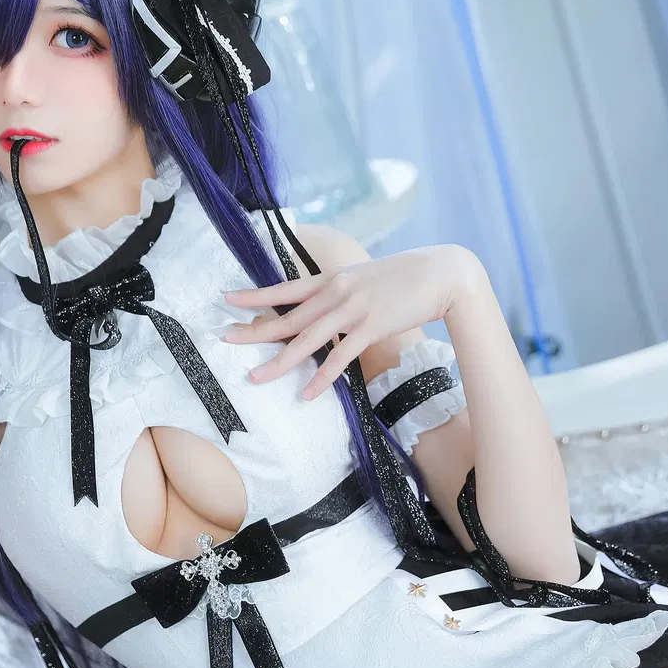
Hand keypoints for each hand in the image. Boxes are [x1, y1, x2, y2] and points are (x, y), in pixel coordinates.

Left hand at [220, 244, 481, 399]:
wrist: (443, 273)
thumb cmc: (406, 276)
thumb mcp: (365, 277)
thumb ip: (342, 290)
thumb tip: (325, 303)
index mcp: (331, 279)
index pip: (284, 288)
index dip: (254, 295)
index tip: (227, 298)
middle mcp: (336, 293)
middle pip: (287, 317)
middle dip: (254, 330)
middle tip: (224, 339)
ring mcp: (352, 311)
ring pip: (307, 341)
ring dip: (279, 362)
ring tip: (255, 378)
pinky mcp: (371, 328)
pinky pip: (340, 358)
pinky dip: (322, 378)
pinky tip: (306, 394)